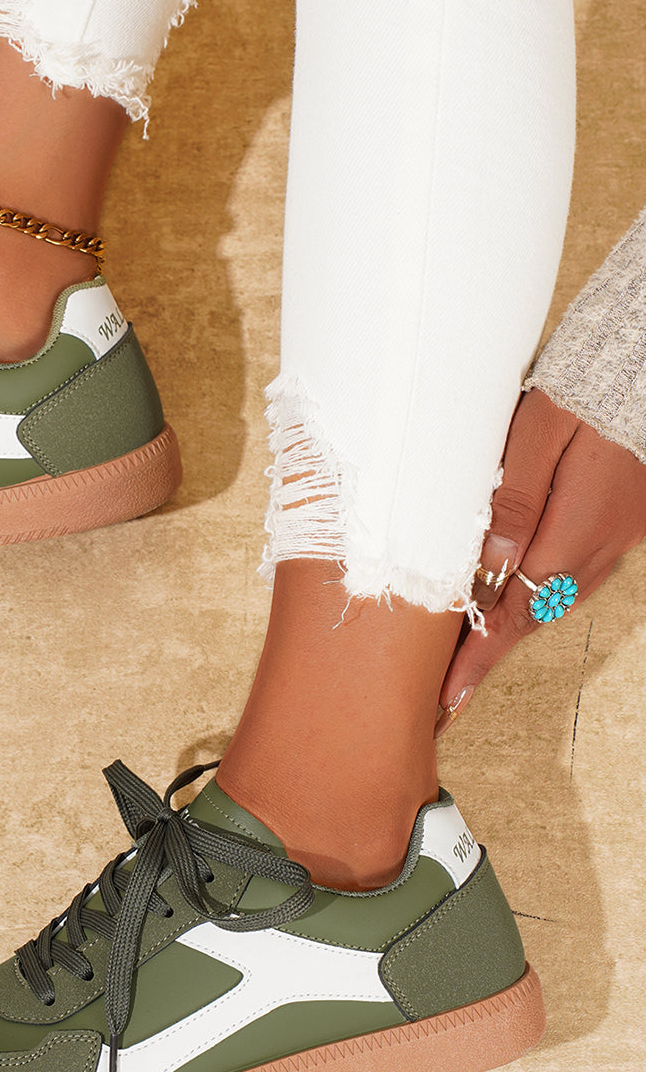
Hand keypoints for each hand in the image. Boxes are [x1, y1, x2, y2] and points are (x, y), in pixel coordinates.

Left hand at [435, 387, 645, 736]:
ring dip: (507, 629)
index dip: (478, 657)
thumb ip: (511, 501)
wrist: (640, 375)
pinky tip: (503, 603)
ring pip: (550, 600)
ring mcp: (611, 543)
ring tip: (464, 658)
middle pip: (531, 616)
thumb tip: (490, 565)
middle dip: (486, 654)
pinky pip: (566, 579)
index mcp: (573, 532)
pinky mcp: (614, 531)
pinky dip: (531, 600)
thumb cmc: (582, 397)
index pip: (516, 612)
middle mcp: (597, 549)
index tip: (448, 697)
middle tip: (445, 692)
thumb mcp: (535, 436)